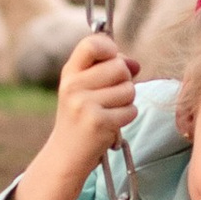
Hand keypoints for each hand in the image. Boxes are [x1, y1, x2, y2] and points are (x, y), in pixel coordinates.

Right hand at [1, 32, 140, 199]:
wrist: (65, 156)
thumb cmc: (80, 119)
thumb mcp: (84, 89)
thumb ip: (108, 71)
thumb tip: (135, 64)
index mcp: (69, 73)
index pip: (93, 43)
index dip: (110, 48)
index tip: (112, 59)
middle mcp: (73, 85)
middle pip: (119, 67)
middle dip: (124, 81)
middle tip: (110, 97)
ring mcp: (84, 104)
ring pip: (128, 90)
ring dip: (126, 102)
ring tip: (108, 112)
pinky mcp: (98, 122)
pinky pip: (130, 110)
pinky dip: (126, 118)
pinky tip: (110, 125)